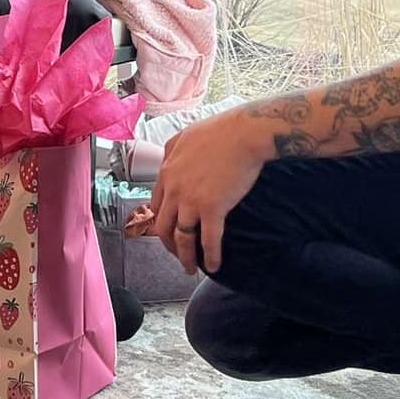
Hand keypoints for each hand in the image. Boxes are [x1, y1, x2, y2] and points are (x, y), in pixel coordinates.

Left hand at [147, 111, 267, 274]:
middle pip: (163, 226)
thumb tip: (168, 160)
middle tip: (177, 254)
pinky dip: (210, 256)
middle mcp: (174, 188)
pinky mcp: (212, 208)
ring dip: (185, 257)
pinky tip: (214, 265)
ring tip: (191, 268)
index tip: (168, 231)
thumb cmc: (221, 130)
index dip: (161, 222)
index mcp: (167, 171)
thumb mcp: (186, 135)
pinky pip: (208, 240)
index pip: (156, 205)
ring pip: (181, 238)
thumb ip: (172, 150)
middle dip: (168, 245)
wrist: (243, 133)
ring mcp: (191, 200)